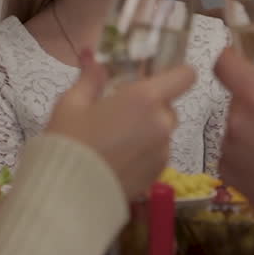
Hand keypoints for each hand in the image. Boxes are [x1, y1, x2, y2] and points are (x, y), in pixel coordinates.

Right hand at [46, 53, 195, 197]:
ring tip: (116, 140)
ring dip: (148, 130)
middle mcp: (161, 123)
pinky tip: (119, 158)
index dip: (175, 74)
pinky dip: (146, 151)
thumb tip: (93, 61)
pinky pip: (158, 153)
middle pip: (170, 105)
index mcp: (145, 98)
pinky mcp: (158, 173)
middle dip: (152, 106)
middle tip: (121, 112)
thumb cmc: (69, 140)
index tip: (155, 78)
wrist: (67, 193)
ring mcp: (163, 151)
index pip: (185, 76)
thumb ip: (90, 78)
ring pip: (164, 131)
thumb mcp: (72, 102)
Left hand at [215, 20, 253, 206]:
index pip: (223, 61)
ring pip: (228, 121)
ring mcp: (225, 147)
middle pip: (230, 94)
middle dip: (248, 97)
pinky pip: (225, 148)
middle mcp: (234, 119)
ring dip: (244, 123)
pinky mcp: (223, 170)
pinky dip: (241, 148)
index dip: (231, 57)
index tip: (243, 61)